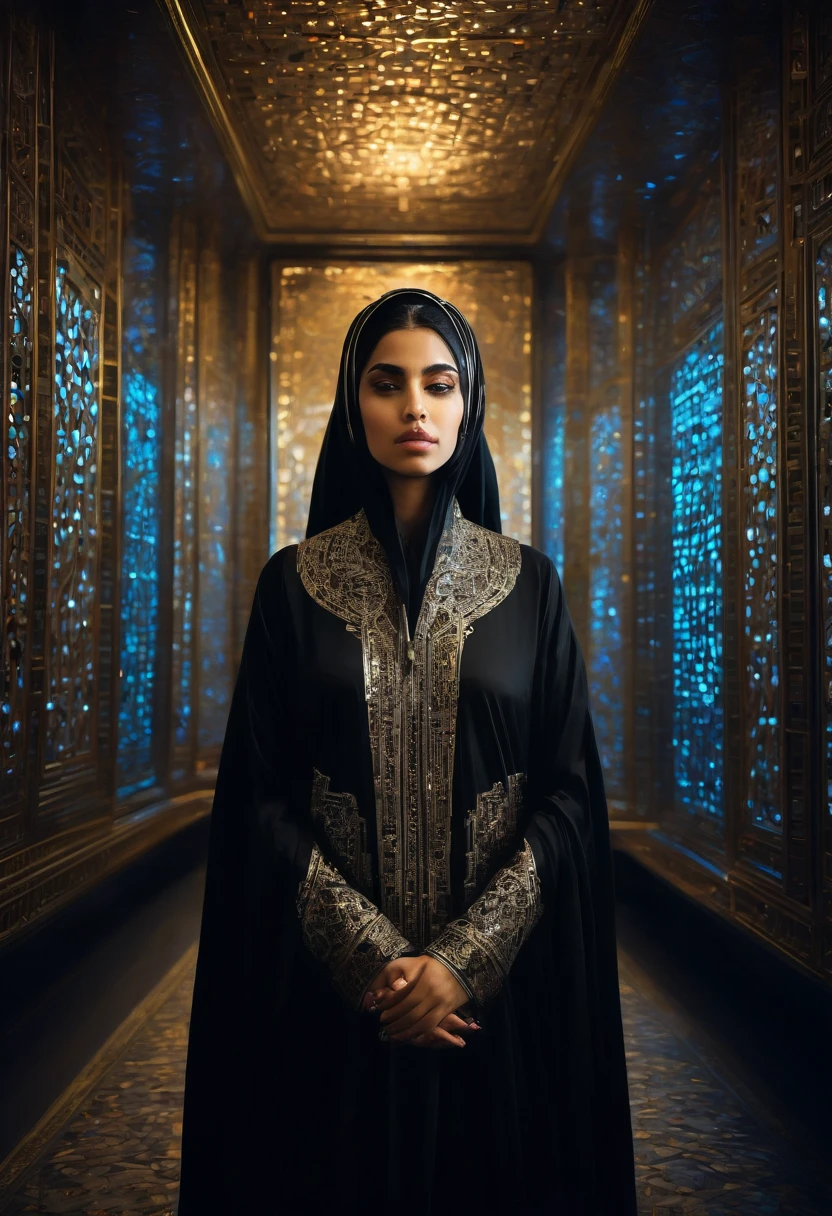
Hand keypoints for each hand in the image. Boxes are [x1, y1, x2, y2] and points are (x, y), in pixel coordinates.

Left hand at [363, 970, 480, 1048]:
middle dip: (394, 1021)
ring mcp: (441, 1003)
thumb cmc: (432, 965)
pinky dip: (417, 1033)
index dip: (389, 1005)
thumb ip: (401, 973)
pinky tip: (407, 1035)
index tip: (379, 1009)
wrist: (460, 967)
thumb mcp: (414, 962)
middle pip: (410, 1012)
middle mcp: (432, 992)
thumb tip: (393, 989)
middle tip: (383, 1024)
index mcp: (422, 979)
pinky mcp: (446, 1011)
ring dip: (404, 1031)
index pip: (402, 996)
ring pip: (420, 1023)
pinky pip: (430, 1026)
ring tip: (392, 1034)